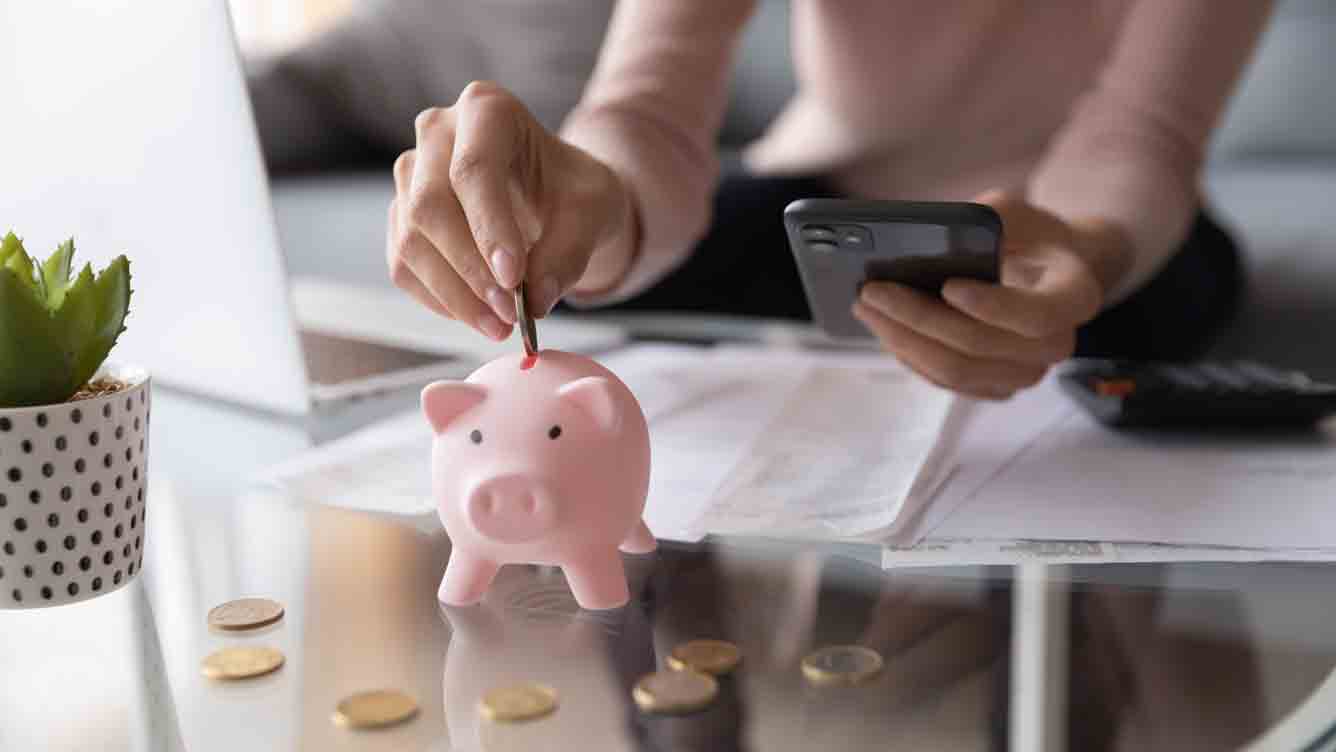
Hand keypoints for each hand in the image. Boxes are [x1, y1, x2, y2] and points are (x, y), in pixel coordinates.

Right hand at [387, 81, 637, 339]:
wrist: (557, 197)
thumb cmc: (573, 190)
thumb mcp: (594, 211)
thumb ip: (569, 252)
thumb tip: (535, 300)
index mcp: (486, 109)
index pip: (473, 169)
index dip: (489, 228)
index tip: (513, 280)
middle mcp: (437, 133)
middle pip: (430, 205)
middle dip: (470, 269)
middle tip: (510, 313)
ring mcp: (411, 175)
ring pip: (411, 240)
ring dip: (454, 294)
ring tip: (500, 325)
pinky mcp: (401, 217)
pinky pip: (404, 266)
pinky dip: (439, 299)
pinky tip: (478, 316)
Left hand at [852, 191, 1130, 399]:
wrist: (1044, 270)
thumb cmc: (1026, 235)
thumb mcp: (1014, 210)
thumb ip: (984, 219)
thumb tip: (927, 238)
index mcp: (1075, 297)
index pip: (1035, 315)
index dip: (991, 306)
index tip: (947, 285)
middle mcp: (1056, 345)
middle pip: (978, 345)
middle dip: (917, 318)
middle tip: (872, 292)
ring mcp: (1024, 373)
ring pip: (954, 370)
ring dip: (902, 340)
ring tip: (864, 307)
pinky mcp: (993, 387)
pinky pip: (944, 381)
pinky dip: (908, 354)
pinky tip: (882, 326)